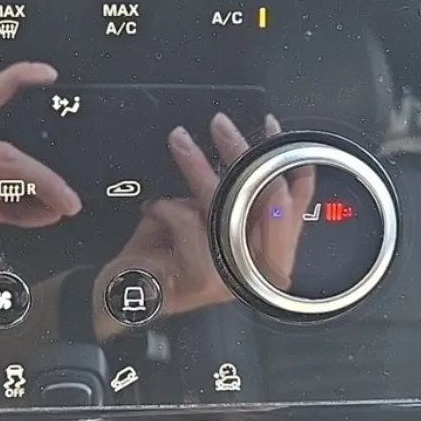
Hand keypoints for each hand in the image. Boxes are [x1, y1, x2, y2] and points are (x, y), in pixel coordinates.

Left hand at [92, 113, 314, 340]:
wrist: (124, 295)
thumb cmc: (163, 256)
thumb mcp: (203, 220)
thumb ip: (229, 199)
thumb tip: (238, 151)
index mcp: (266, 255)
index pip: (295, 205)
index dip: (289, 163)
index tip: (272, 129)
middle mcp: (258, 270)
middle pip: (266, 198)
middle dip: (243, 153)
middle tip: (221, 124)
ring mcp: (234, 276)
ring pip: (225, 205)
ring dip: (199, 166)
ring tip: (180, 140)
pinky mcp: (204, 276)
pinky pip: (190, 222)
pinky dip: (167, 207)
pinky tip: (153, 208)